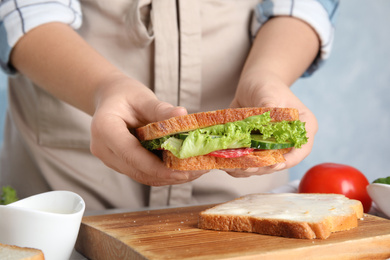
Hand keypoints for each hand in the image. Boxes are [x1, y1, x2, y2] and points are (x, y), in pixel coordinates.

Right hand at [90, 75, 207, 185]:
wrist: (110, 99)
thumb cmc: (125, 94)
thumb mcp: (143, 97)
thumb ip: (161, 109)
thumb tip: (183, 115)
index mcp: (104, 129)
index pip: (131, 154)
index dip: (157, 167)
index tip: (183, 170)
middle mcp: (104, 150)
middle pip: (139, 171)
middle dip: (170, 175)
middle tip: (198, 170)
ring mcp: (111, 160)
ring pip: (143, 176)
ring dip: (170, 177)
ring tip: (197, 170)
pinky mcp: (122, 164)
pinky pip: (144, 173)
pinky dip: (164, 173)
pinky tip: (184, 167)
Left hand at [227, 71, 317, 176]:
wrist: (253, 84)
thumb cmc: (266, 85)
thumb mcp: (269, 93)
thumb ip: (269, 107)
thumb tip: (265, 123)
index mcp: (303, 127)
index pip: (301, 149)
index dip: (288, 160)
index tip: (274, 164)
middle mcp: (289, 140)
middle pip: (279, 162)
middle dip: (261, 167)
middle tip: (245, 167)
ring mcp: (272, 146)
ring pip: (262, 166)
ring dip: (245, 169)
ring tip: (230, 166)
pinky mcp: (256, 148)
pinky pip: (248, 162)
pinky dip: (236, 165)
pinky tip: (224, 163)